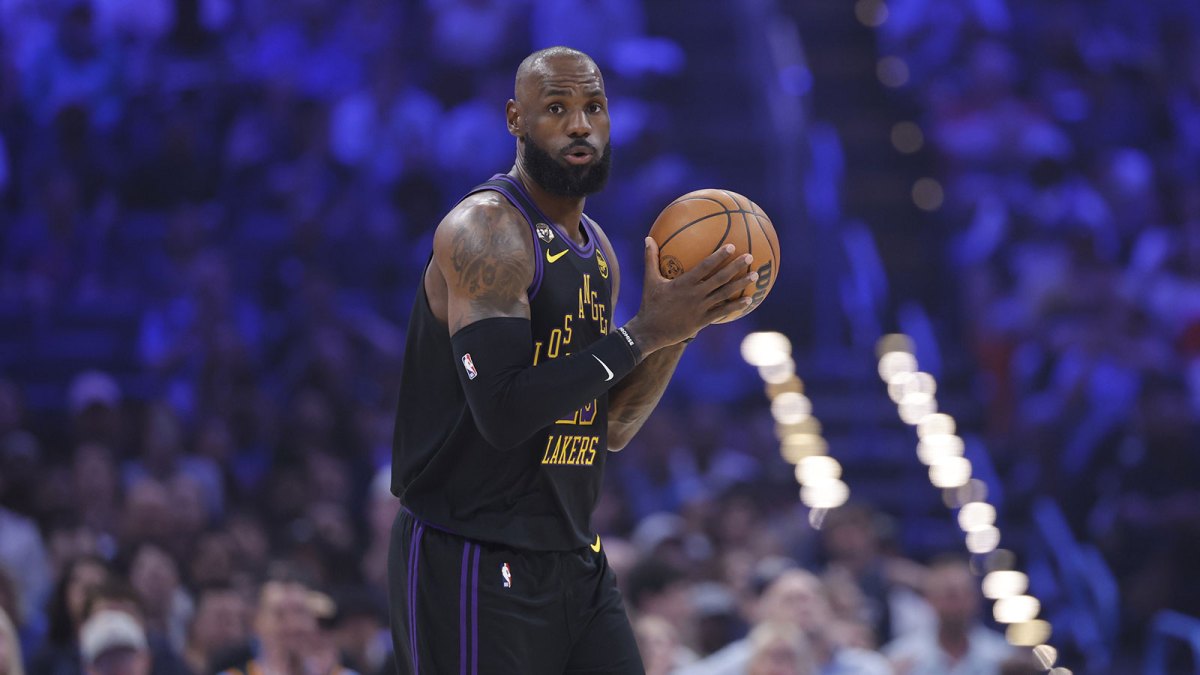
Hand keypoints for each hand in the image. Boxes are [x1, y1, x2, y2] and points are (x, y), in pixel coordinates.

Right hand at [625, 238, 756, 353]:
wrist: (650, 332)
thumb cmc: (650, 304)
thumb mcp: (650, 280)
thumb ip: (650, 258)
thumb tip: (648, 238)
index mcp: (683, 283)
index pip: (705, 266)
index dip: (719, 256)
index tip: (732, 246)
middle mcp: (695, 294)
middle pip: (720, 278)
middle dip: (736, 266)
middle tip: (750, 256)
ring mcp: (700, 308)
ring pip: (724, 294)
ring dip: (741, 284)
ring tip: (754, 275)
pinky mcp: (702, 321)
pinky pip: (722, 312)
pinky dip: (736, 306)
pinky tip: (748, 300)